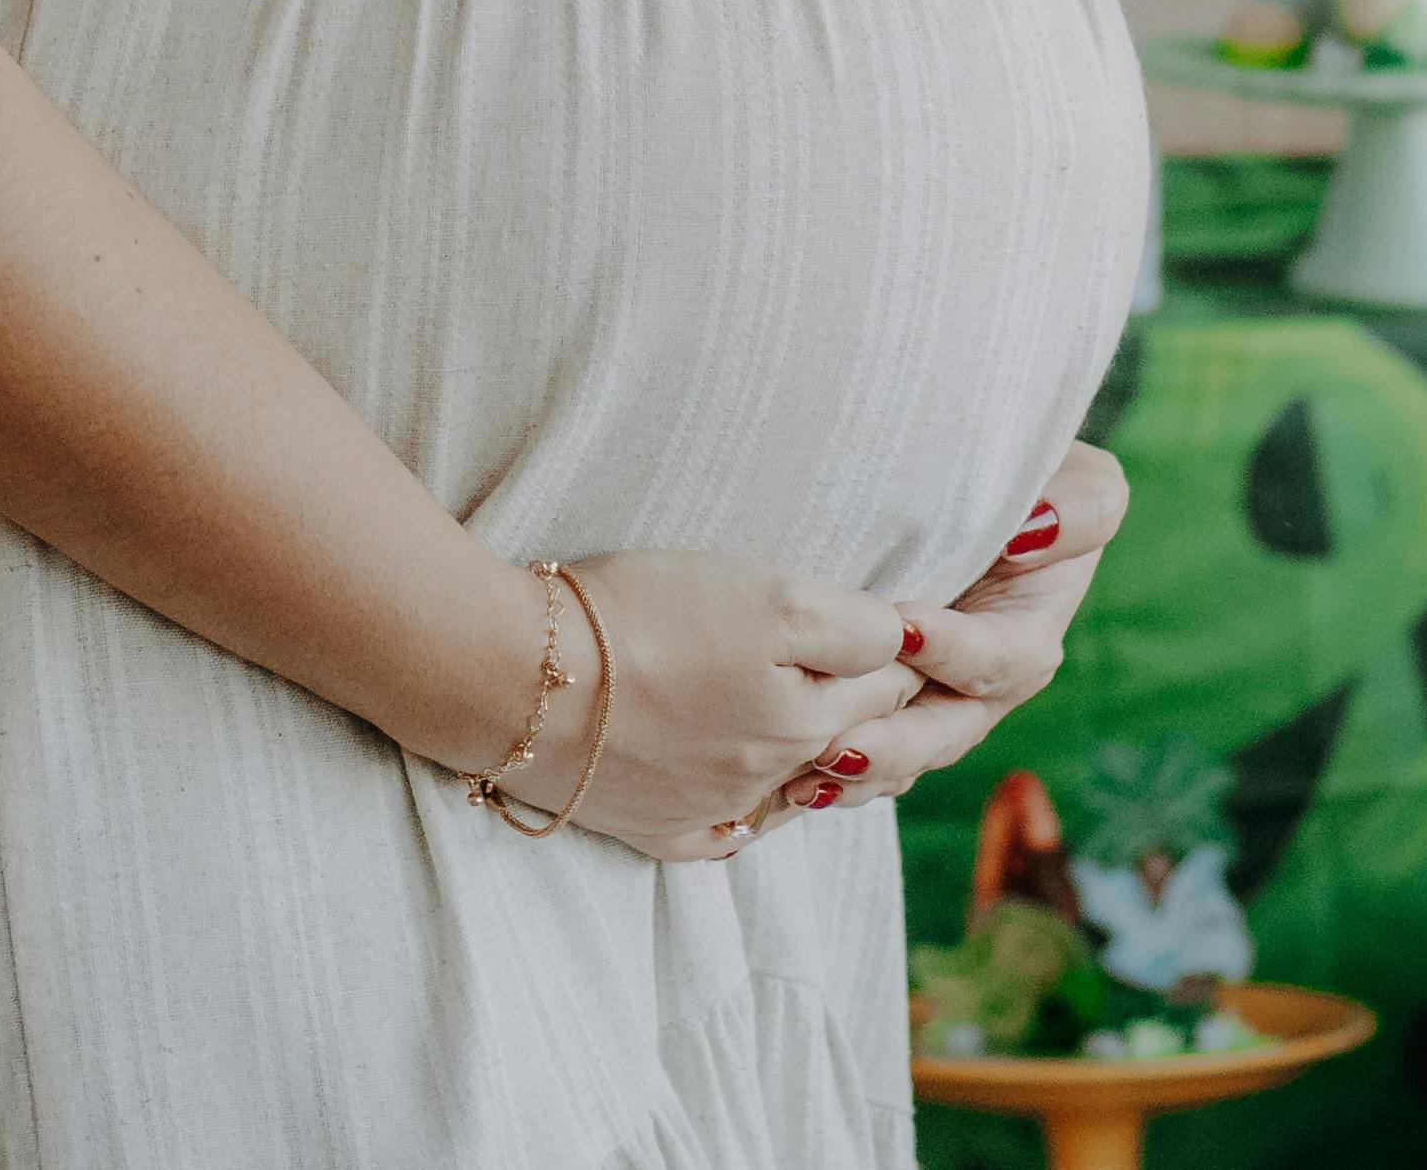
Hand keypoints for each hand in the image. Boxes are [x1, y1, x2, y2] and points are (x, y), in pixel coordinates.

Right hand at [486, 551, 922, 863]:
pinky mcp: (662, 830)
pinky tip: (752, 792)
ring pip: (800, 790)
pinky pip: (730, 832)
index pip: (892, 679)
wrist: (514, 679)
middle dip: (879, 707)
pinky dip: (750, 811)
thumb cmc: (641, 616)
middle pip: (855, 741)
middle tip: (889, 671)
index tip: (908, 624)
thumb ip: (855, 626)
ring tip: (837, 727)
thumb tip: (912, 646)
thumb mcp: (768, 593)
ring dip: (825, 761)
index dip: (902, 643)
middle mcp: (777, 776)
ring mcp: (718, 810)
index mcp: (812, 716)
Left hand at [795, 443, 1129, 813]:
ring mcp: (930, 703)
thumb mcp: (1080, 489)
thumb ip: (1078, 509)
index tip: (902, 626)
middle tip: (840, 742)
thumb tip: (1033, 530)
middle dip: (895, 743)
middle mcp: (980, 687)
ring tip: (806, 772)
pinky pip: (864, 753)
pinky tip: (788, 779)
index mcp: (1027, 639)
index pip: (999, 660)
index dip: (955, 649)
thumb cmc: (1027, 489)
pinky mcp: (883, 707)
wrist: (965, 494)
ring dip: (856, 766)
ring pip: (901, 754)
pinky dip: (830, 770)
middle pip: (946, 731)